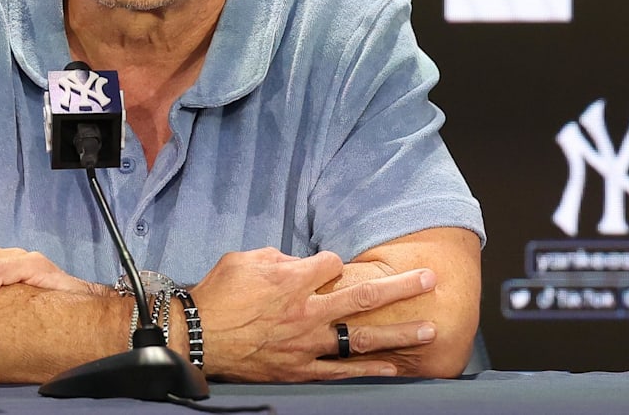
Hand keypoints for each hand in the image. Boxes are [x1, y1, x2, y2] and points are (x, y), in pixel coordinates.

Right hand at [189, 248, 436, 381]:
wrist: (197, 336)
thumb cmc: (217, 295)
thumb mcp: (244, 259)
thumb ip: (277, 258)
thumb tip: (296, 263)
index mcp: (294, 278)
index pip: (333, 263)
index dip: (336, 262)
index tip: (332, 265)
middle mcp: (308, 310)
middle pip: (366, 295)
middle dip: (402, 287)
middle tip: (431, 280)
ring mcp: (308, 342)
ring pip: (362, 336)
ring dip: (399, 332)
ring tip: (428, 328)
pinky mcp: (301, 368)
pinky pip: (342, 370)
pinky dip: (370, 370)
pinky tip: (395, 367)